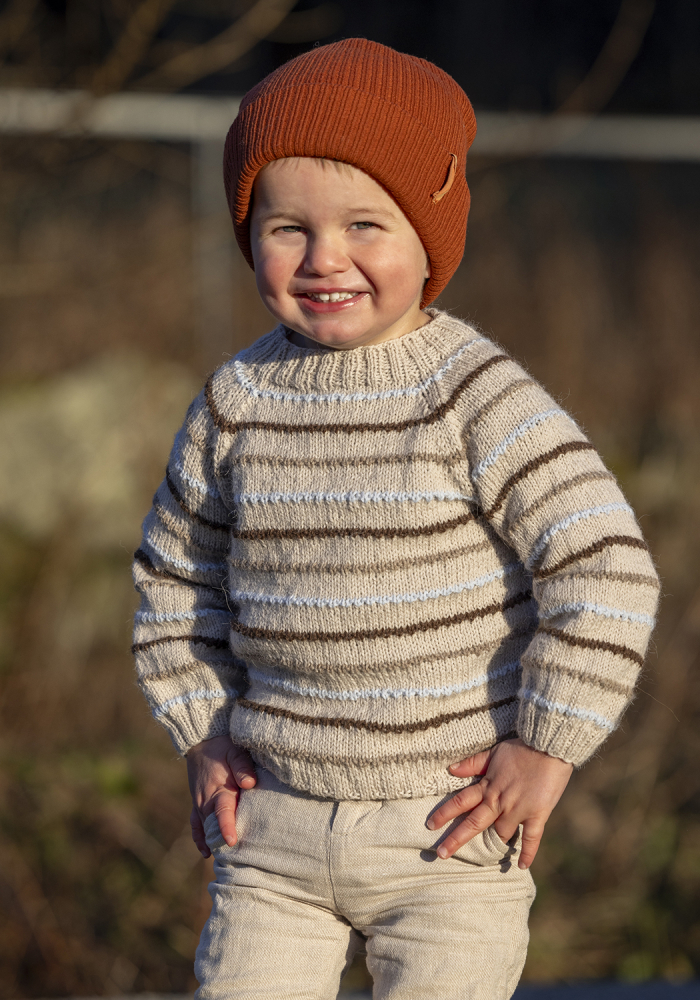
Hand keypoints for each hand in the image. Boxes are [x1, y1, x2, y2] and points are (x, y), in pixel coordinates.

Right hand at [186, 735, 256, 856]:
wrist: (202, 740)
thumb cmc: (223, 746)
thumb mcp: (235, 751)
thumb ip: (243, 766)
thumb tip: (250, 784)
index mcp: (218, 789)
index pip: (222, 812)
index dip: (227, 826)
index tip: (232, 840)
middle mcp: (206, 801)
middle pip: (214, 827)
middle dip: (223, 843)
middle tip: (238, 862)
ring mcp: (200, 804)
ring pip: (206, 829)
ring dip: (215, 843)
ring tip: (227, 862)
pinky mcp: (198, 804)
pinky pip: (196, 824)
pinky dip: (200, 838)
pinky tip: (206, 853)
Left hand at [426, 738, 572, 868]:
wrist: (547, 746)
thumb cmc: (521, 748)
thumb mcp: (493, 752)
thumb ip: (473, 763)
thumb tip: (451, 769)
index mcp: (487, 786)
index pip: (460, 802)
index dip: (445, 814)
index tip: (430, 826)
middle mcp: (499, 801)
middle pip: (473, 823)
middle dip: (456, 839)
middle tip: (440, 853)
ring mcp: (517, 809)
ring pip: (499, 833)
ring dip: (491, 847)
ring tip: (480, 861)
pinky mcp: (537, 814)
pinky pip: (531, 838)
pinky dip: (527, 852)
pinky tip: (520, 866)